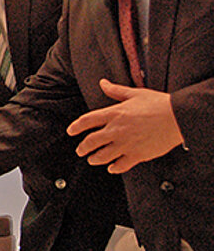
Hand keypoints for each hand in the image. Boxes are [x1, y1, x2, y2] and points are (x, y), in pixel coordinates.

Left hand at [67, 79, 183, 172]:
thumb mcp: (134, 93)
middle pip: (91, 142)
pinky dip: (114, 168)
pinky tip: (112, 168)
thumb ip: (115, 90)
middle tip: (80, 150)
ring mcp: (126, 144)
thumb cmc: (159, 104)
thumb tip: (103, 83)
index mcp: (114, 113)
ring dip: (95, 159)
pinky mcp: (137, 155)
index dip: (76, 127)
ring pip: (103, 156)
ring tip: (92, 160)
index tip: (71, 131)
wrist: (178, 117)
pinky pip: (121, 165)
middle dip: (82, 148)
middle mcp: (116, 130)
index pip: (87, 121)